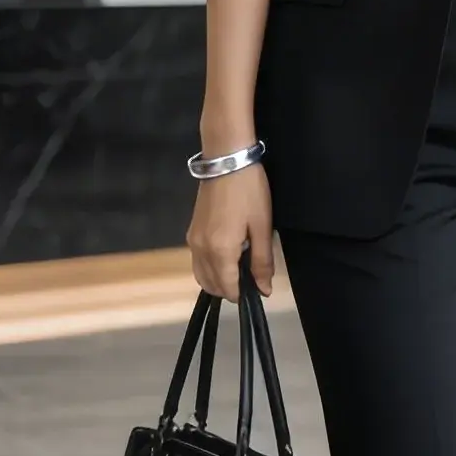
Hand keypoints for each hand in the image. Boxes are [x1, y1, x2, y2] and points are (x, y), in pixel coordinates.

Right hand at [186, 165, 273, 299]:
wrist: (226, 161)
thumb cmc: (249, 192)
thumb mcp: (262, 227)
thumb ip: (262, 262)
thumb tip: (263, 290)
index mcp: (220, 251)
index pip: (227, 288)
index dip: (242, 295)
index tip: (257, 291)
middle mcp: (200, 250)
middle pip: (210, 285)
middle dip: (230, 290)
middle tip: (250, 280)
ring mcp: (192, 241)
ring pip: (200, 275)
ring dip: (217, 281)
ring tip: (239, 270)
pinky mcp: (191, 232)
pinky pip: (197, 262)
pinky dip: (209, 269)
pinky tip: (227, 258)